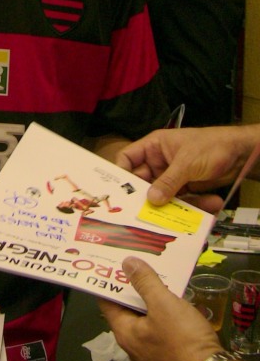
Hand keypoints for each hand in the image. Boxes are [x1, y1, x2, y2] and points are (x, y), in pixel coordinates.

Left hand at [99, 257, 220, 360]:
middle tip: (135, 260)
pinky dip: (162, 308)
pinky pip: (159, 324)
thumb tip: (126, 262)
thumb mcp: (163, 304)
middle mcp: (134, 342)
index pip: (107, 301)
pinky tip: (172, 294)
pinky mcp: (168, 351)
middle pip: (126, 308)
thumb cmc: (183, 338)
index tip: (111, 261)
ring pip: (145, 315)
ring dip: (149, 295)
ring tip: (154, 271)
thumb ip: (144, 282)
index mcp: (125, 332)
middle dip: (131, 285)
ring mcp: (151, 348)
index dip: (108, 281)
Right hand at [115, 126, 257, 208]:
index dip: (121, 173)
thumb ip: (169, 181)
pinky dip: (192, 206)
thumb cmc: (210, 146)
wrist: (240, 152)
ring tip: (184, 214)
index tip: (120, 193)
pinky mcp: (186, 188)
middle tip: (145, 214)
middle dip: (146, 197)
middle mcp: (158, 162)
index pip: (128, 158)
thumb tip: (151, 200)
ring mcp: (172, 177)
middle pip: (143, 182)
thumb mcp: (187, 162)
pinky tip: (210, 204)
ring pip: (162, 196)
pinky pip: (181, 201)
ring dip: (173, 205)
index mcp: (153, 147)